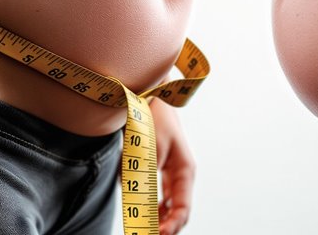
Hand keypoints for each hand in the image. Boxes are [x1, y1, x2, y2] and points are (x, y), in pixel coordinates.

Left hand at [151, 100, 194, 234]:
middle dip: (164, 226)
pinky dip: (152, 207)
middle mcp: (181, 175)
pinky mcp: (160, 170)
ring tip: (142, 227)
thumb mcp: (149, 146)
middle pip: (176, 211)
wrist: (150, 96)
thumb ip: (142, 173)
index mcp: (185, 171)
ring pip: (168, 206)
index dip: (170, 226)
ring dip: (157, 219)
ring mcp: (172, 173)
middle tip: (144, 234)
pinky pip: (159, 196)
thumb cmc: (153, 119)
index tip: (156, 234)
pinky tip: (142, 212)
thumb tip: (132, 196)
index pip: (182, 209)